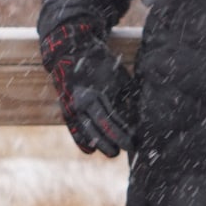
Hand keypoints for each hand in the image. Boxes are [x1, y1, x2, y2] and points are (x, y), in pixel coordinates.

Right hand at [40, 20, 136, 156]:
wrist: (72, 53)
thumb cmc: (102, 64)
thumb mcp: (119, 77)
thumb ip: (127, 96)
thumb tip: (140, 116)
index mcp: (97, 93)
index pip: (113, 119)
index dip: (124, 133)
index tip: (135, 142)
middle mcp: (83, 103)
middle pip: (100, 129)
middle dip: (114, 142)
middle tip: (127, 150)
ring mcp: (72, 108)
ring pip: (86, 132)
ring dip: (100, 144)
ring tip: (112, 153)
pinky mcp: (66, 110)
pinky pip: (73, 129)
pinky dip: (81, 140)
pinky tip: (90, 150)